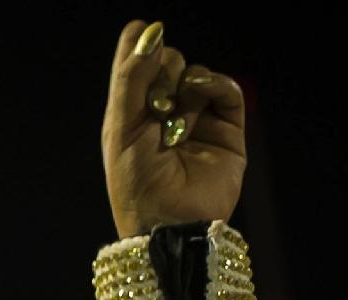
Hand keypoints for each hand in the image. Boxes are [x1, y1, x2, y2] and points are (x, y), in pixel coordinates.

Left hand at [101, 21, 246, 238]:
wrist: (169, 222)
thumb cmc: (135, 183)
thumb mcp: (121, 128)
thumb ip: (131, 79)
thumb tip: (150, 31)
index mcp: (130, 115)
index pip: (136, 65)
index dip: (139, 45)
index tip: (142, 33)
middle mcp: (163, 114)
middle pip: (167, 62)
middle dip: (162, 71)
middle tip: (155, 102)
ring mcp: (195, 120)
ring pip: (195, 73)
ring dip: (183, 86)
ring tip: (171, 120)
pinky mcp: (226, 130)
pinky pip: (225, 89)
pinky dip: (213, 84)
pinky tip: (198, 91)